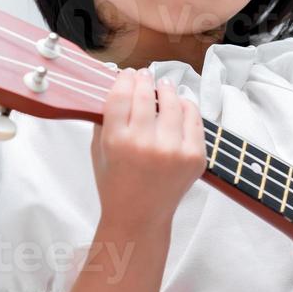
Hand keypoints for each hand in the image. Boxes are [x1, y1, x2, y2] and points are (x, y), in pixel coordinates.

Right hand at [90, 67, 205, 228]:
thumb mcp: (97, 151)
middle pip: (147, 95)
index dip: (124, 79)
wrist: (139, 217)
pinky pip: (194, 119)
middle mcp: (146, 144)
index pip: (120, 95)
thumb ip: (103, 118)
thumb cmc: (115, 184)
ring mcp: (174, 151)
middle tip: (145, 75)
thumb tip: (114, 85)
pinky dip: (187, 108)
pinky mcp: (195, 157)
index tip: (127, 73)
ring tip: (164, 86)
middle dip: (145, 80)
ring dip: (168, 90)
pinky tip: (180, 104)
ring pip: (174, 103)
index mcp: (117, 141)